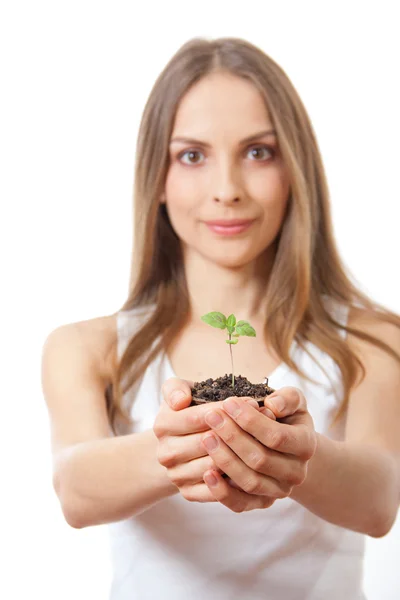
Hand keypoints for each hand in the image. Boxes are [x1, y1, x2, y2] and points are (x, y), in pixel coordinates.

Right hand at [153, 377, 264, 503]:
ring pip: (216, 466)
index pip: (200, 417)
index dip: (228, 409)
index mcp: (163, 425)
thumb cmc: (187, 411)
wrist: (178, 443)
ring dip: (244, 453)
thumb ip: (176, 388)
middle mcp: (166, 453)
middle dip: (240, 429)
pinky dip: (236, 478)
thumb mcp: (180, 391)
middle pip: (209, 442)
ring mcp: (176, 475)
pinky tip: (252, 464)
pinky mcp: (188, 493)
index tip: (253, 401)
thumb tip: (180, 401)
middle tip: (267, 419)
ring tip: (266, 440)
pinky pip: (216, 491)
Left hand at [201, 387, 316, 511]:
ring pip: (250, 482)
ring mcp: (280, 491)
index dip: (250, 420)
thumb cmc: (285, 417)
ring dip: (225, 460)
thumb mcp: (292, 401)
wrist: (287, 446)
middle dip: (232, 436)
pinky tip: (207, 474)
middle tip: (211, 417)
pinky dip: (222, 492)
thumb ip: (287, 398)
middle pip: (260, 459)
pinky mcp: (262, 503)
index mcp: (306, 445)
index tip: (228, 403)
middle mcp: (296, 473)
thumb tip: (273, 405)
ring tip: (206, 438)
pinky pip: (241, 504)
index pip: (276, 437)